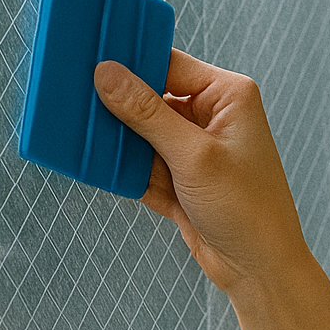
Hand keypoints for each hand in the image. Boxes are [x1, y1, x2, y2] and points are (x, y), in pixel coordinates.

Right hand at [94, 51, 304, 295]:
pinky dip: (121, 167)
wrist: (258, 271)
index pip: (169, 64)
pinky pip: (140, 163)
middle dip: (117, 105)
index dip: (129, 62)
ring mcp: (194, 149)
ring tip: (74, 134)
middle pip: (150, 97)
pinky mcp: (180, 178)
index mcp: (228, 96)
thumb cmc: (246, 209)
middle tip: (71, 98)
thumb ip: (148, 114)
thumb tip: (107, 74)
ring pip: (140, 132)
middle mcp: (212, 116)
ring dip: (115, 140)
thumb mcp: (194, 157)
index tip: (86, 59)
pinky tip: (90, 164)